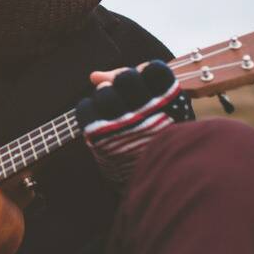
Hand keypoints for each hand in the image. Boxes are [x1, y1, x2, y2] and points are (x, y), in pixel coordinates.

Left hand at [77, 60, 194, 187]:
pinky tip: (99, 121)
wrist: (159, 184)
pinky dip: (89, 110)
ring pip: (103, 92)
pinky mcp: (100, 139)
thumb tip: (92, 75)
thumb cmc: (162, 139)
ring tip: (115, 114)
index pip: (153, 69)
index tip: (149, 90)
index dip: (146, 75)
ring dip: (105, 98)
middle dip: (124, 85)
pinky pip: (84, 108)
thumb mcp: (166, 110)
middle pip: (125, 78)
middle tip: (128, 101)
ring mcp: (122, 125)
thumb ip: (133, 86)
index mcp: (169, 105)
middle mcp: (146, 113)